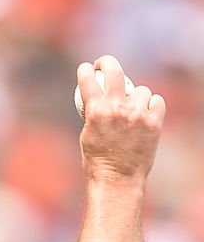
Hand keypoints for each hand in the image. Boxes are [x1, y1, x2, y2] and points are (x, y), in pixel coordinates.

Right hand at [77, 55, 165, 184]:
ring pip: (141, 90)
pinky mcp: (155, 122)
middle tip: (105, 65)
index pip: (89, 80)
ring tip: (132, 107)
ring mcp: (138, 114)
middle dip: (107, 62)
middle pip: (115, 71)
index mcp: (96, 112)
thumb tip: (97, 98)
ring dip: (136, 96)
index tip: (86, 68)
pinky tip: (146, 113)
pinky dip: (151, 105)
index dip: (85, 70)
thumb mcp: (87, 135)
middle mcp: (117, 109)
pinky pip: (157, 101)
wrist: (118, 179)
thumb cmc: (98, 160)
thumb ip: (93, 114)